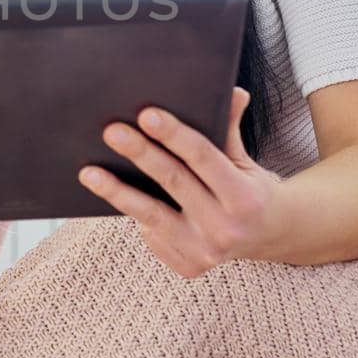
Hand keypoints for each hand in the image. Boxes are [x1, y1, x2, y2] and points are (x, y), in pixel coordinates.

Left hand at [78, 87, 288, 276]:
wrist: (268, 237)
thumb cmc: (251, 189)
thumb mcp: (246, 161)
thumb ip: (230, 130)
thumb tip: (232, 91)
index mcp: (244, 197)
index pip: (204, 157)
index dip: (174, 135)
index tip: (146, 114)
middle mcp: (225, 228)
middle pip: (173, 182)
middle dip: (140, 153)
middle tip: (111, 132)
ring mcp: (205, 252)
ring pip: (151, 214)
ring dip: (117, 192)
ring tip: (89, 172)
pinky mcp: (188, 266)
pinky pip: (152, 235)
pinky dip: (134, 214)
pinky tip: (114, 195)